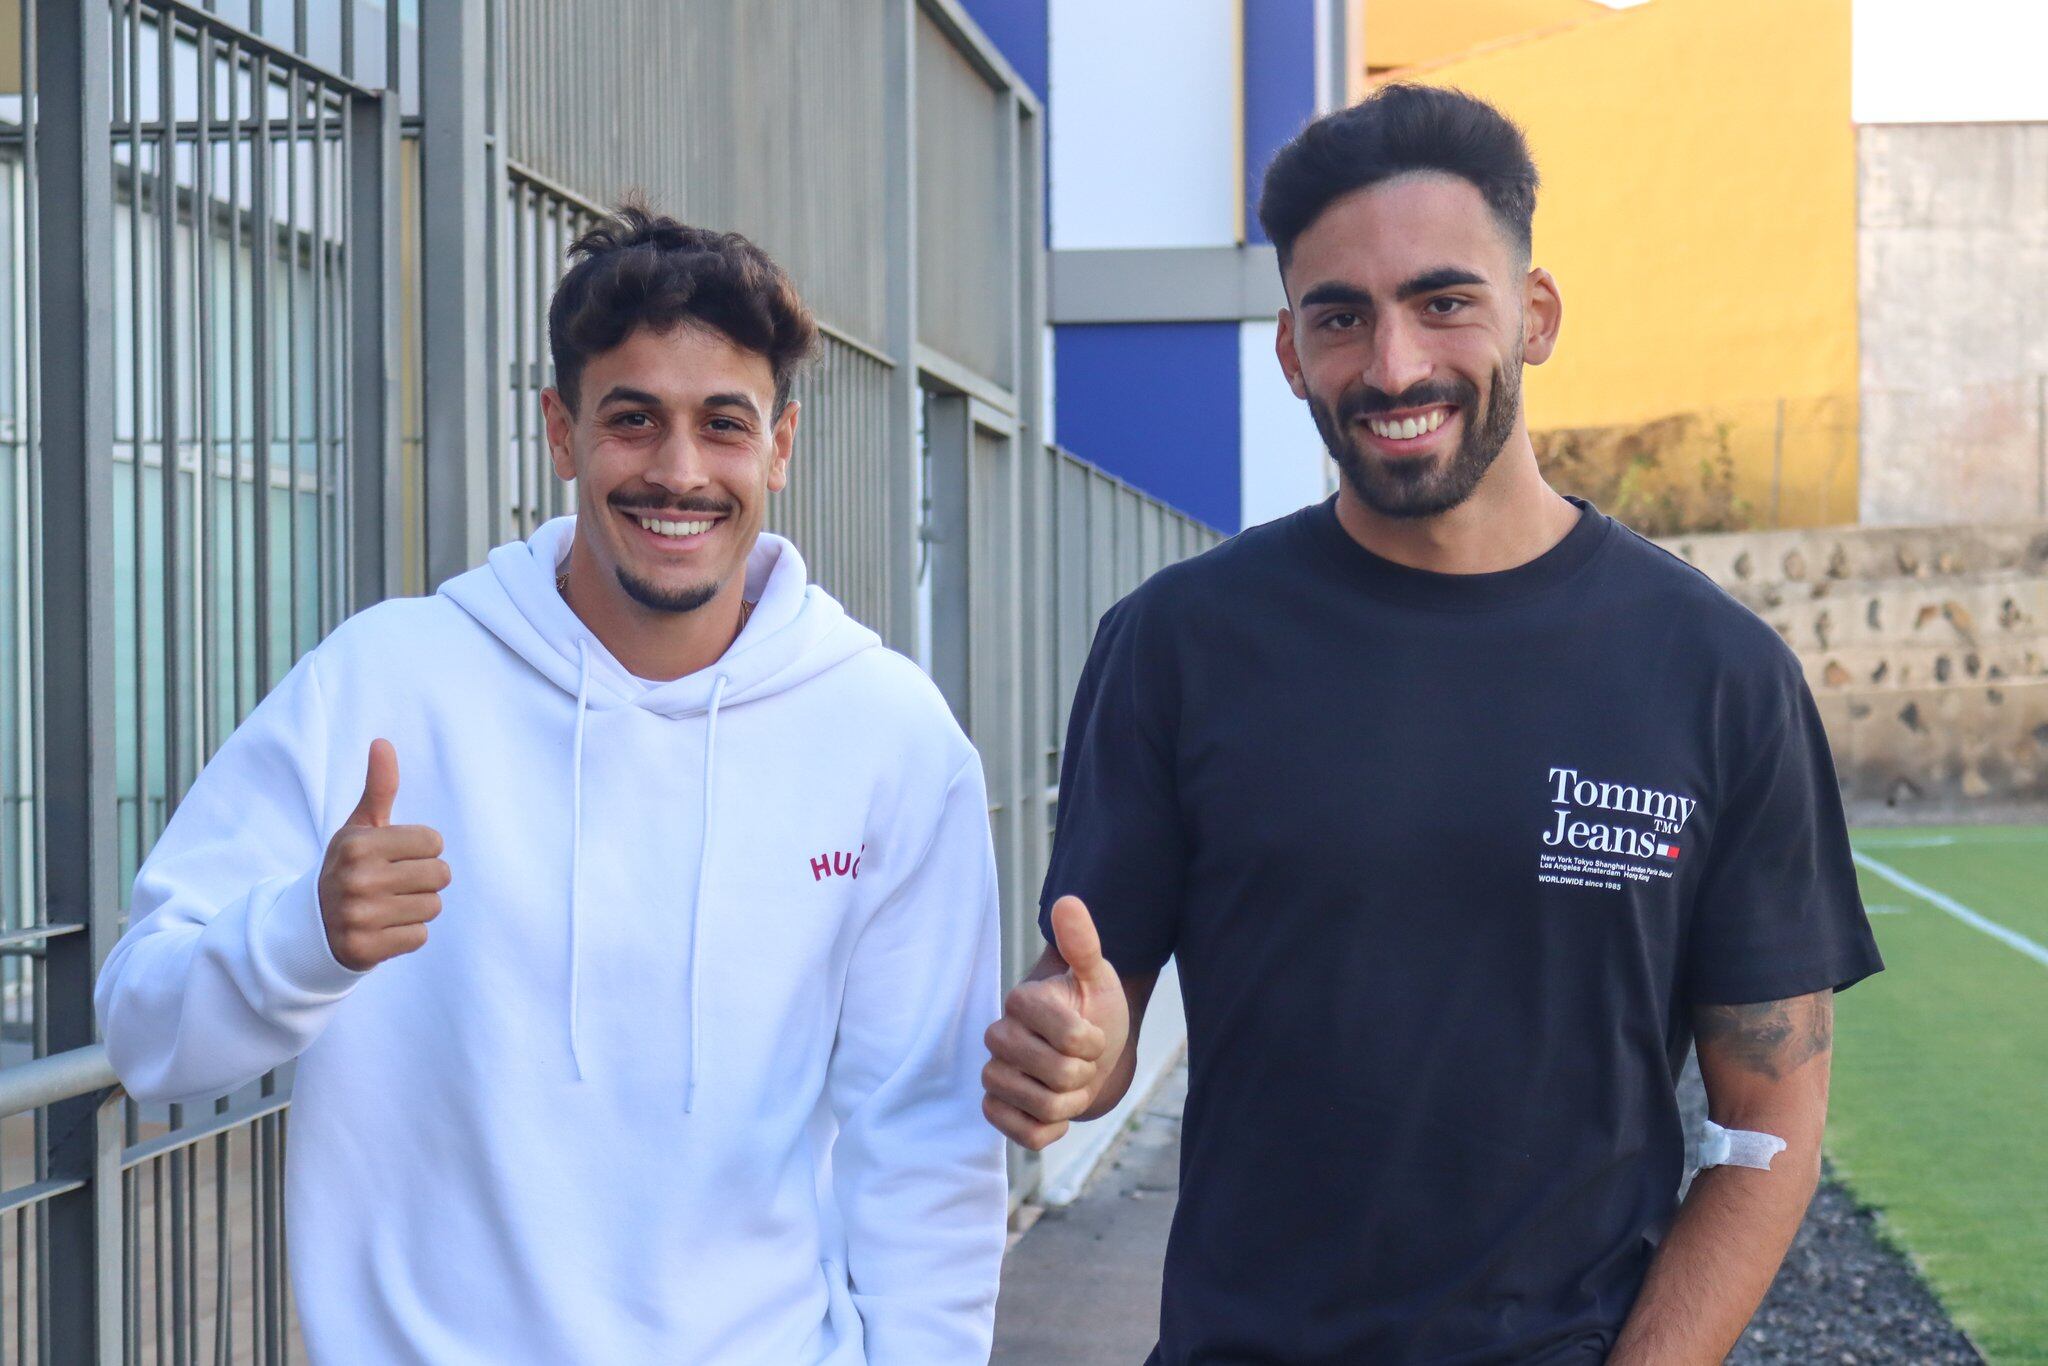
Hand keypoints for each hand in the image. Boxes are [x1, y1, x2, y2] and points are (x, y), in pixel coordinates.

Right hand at [318, 740, 450, 971]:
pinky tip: (383, 928)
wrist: (312, 927)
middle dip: (425, 880)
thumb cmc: (349, 868)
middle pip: (440, 875)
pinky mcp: (365, 949)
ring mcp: (359, 916)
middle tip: (396, 884)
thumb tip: (382, 742)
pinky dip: (407, 934)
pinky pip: (420, 937)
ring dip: (417, 908)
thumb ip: (379, 788)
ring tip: (388, 906)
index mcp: (357, 844)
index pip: (434, 841)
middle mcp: (356, 879)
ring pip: (433, 907)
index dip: (422, 850)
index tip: (396, 857)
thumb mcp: (359, 829)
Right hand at [982, 896, 1130, 1149]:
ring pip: (1045, 1108)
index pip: (1072, 1037)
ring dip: (1072, 1102)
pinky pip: (1026, 1136)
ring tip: (1069, 1084)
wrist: (1089, 1053)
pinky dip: (1052, 1130)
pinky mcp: (995, 1110)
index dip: (1094, 1042)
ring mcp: (994, 1075)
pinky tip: (1055, 1112)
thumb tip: (1067, 902)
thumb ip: (1082, 943)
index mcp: (1021, 1001)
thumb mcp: (1096, 977)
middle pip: (1059, 1075)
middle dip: (1085, 1074)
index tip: (1093, 1033)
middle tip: (1082, 1062)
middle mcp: (998, 1036)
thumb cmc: (1093, 1011)